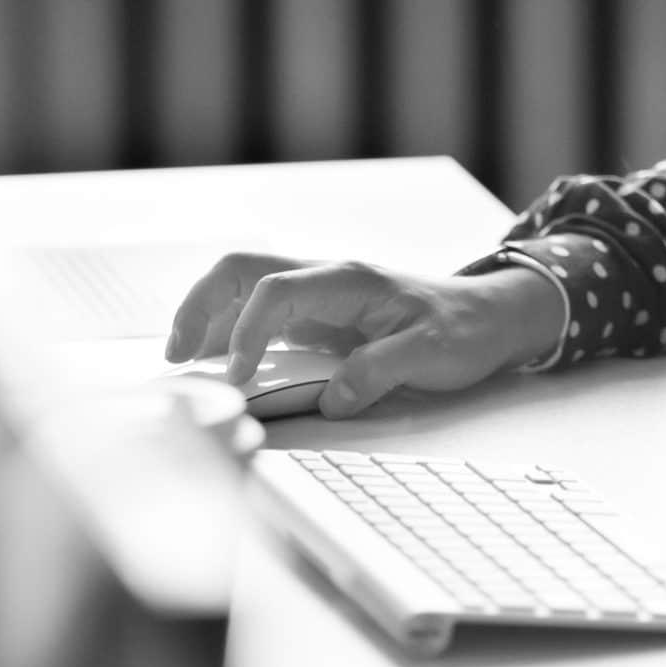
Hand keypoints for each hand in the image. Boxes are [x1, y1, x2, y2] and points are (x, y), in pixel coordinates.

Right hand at [163, 253, 566, 417]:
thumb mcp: (432, 355)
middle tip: (175, 354)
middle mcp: (325, 279)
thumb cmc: (464, 330)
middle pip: (241, 268)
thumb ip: (380, 372)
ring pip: (242, 285)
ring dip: (206, 315)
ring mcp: (317, 296)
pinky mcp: (316, 319)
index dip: (246, 331)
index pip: (276, 292)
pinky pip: (258, 314)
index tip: (235, 376)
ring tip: (181, 361)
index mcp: (349, 281)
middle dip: (199, 304)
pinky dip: (227, 332)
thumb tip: (332, 398)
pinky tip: (214, 363)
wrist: (490, 316)